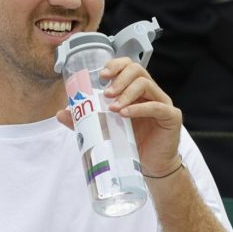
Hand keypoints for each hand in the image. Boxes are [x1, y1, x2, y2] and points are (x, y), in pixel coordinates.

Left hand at [56, 57, 182, 177]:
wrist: (151, 166)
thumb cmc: (129, 144)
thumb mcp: (104, 129)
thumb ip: (85, 119)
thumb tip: (61, 113)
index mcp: (135, 91)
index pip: (128, 66)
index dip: (115, 65)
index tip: (101, 75)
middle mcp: (150, 92)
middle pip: (137, 70)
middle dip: (118, 78)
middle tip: (106, 94)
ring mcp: (162, 103)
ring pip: (145, 84)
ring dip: (126, 93)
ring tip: (113, 108)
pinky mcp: (171, 116)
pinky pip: (156, 106)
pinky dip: (138, 108)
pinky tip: (125, 114)